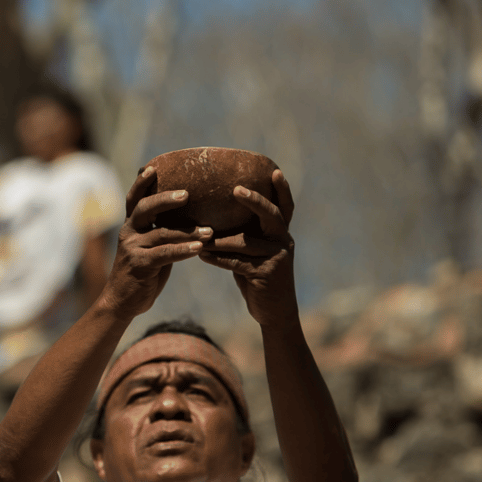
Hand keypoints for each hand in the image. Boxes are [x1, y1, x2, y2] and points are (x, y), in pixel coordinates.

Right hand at [99, 167, 213, 317]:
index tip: (153, 168)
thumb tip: (191, 220)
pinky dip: (183, 250)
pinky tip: (200, 248)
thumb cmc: (143, 274)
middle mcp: (129, 233)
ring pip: (161, 233)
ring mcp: (132, 249)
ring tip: (210, 231)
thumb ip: (163, 233)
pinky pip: (165, 254)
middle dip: (165, 199)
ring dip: (188, 231)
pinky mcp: (140, 265)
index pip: (134, 199)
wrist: (123, 302)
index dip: (141, 183)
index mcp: (131, 226)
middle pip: (145, 208)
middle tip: (187, 194)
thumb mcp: (151, 249)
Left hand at [198, 169, 297, 328]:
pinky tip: (202, 256)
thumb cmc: (256, 278)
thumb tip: (213, 217)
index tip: (274, 170)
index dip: (282, 189)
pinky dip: (218, 259)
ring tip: (198, 233)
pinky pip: (238, 262)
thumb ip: (243, 235)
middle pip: (271, 215)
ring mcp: (277, 258)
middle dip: (254, 201)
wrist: (273, 312)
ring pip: (245, 242)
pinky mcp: (267, 274)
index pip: (284, 207)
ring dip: (219, 239)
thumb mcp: (252, 254)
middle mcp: (283, 241)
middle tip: (235, 190)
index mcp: (280, 233)